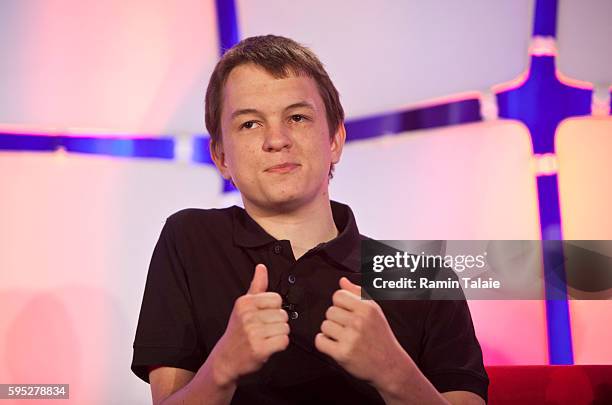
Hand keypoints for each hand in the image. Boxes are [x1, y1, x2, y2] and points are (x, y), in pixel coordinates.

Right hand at [212, 264, 289, 385]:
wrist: (225, 358)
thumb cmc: (237, 331)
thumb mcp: (243, 306)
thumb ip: (256, 286)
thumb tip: (261, 267)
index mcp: (245, 303)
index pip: (277, 299)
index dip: (274, 309)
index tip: (263, 316)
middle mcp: (248, 316)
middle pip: (283, 315)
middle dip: (277, 324)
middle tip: (263, 330)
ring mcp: (253, 333)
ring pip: (285, 328)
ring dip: (279, 335)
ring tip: (265, 338)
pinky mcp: (259, 349)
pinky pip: (284, 341)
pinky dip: (280, 345)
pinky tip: (268, 346)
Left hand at [315, 277, 409, 387]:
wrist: (390, 365)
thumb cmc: (381, 337)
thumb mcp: (374, 311)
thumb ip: (358, 293)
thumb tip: (342, 281)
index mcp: (367, 308)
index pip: (338, 295)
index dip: (340, 304)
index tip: (347, 313)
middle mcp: (359, 321)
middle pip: (330, 311)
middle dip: (336, 320)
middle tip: (347, 329)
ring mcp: (350, 338)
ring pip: (324, 325)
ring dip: (330, 332)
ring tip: (343, 337)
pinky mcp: (342, 353)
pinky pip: (320, 341)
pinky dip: (324, 343)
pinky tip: (335, 345)